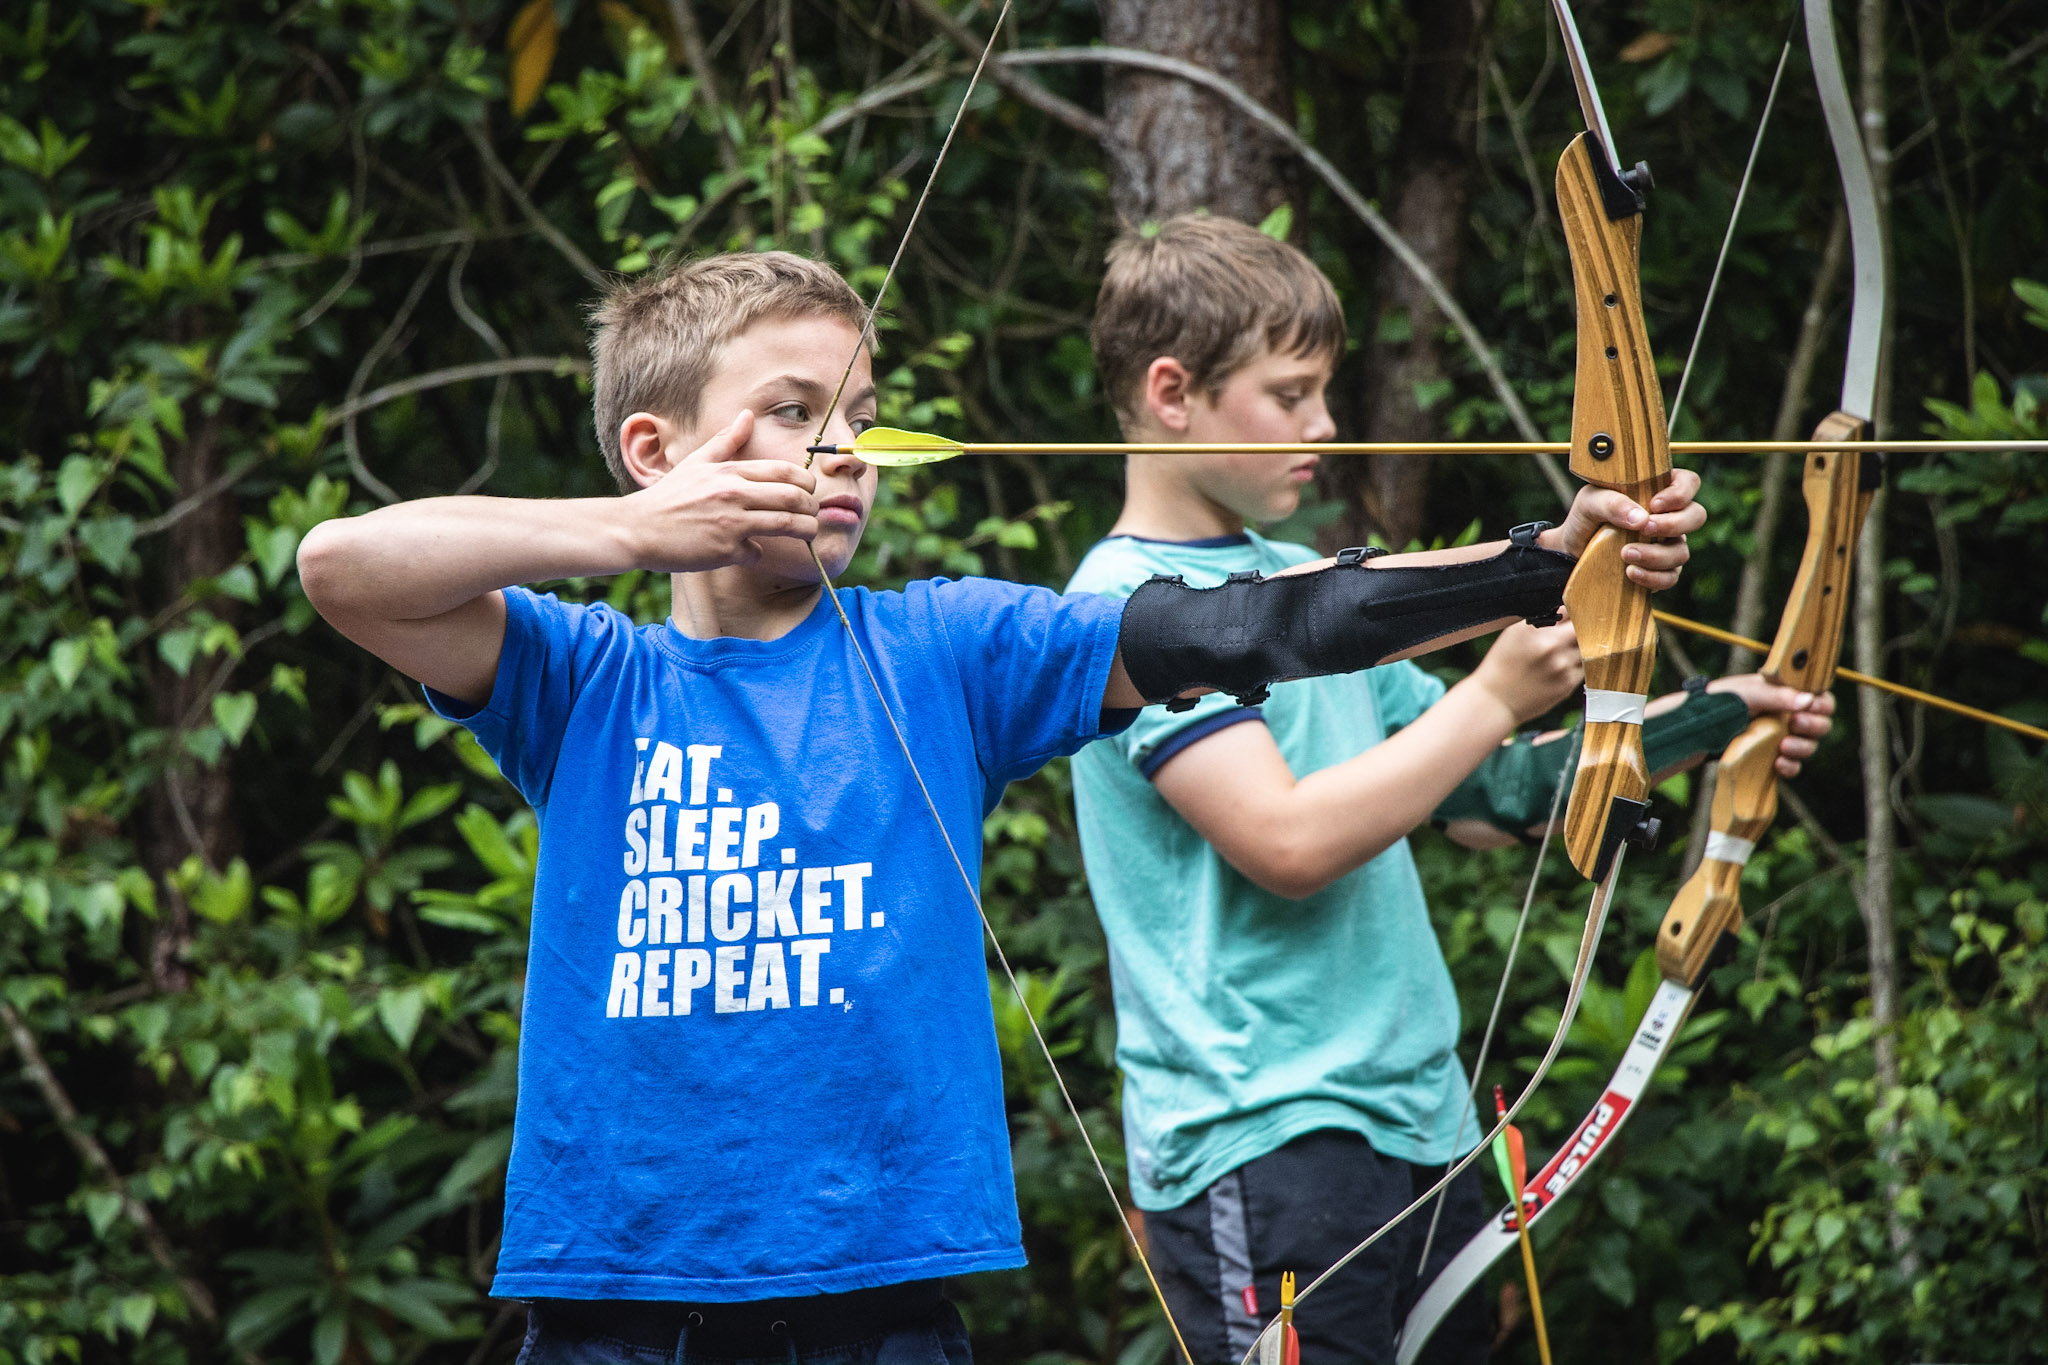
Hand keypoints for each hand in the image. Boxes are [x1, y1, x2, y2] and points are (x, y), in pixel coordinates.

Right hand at [620, 410, 820, 571]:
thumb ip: (725, 441)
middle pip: (793, 497)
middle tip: (813, 514)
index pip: (785, 471)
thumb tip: (747, 414)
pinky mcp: (724, 550)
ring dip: (804, 531)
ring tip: (807, 534)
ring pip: (785, 524)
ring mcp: (730, 522)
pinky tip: (752, 551)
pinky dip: (758, 553)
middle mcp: (733, 493)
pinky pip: (757, 552)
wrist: (636, 529)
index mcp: (729, 471)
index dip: (806, 482)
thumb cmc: (668, 497)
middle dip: (812, 507)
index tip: (808, 492)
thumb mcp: (696, 463)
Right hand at [1472, 619, 1583, 726]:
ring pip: (1587, 650)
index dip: (1576, 614)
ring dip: (1578, 648)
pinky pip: (1583, 668)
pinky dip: (1575, 665)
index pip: (1574, 614)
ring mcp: (1563, 669)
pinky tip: (1556, 668)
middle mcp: (1554, 649)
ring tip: (1557, 654)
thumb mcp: (1515, 633)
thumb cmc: (1502, 664)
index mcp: (1540, 633)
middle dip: (1580, 630)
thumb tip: (1567, 610)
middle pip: (1585, 631)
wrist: (1495, 700)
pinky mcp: (1568, 686)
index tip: (1573, 616)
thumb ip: (1543, 619)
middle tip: (1568, 634)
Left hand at [1538, 467, 1705, 589]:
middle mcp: (1669, 517)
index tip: (1654, 504)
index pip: (1689, 483)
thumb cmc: (1586, 518)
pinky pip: (1670, 577)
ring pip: (1682, 551)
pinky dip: (1653, 577)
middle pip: (1696, 517)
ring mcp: (1668, 545)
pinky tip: (1631, 572)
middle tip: (1644, 529)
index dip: (1680, 493)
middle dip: (1673, 525)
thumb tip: (1640, 518)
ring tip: (1625, 554)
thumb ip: (1612, 503)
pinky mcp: (1660, 571)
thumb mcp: (1590, 503)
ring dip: (1656, 555)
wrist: (1572, 550)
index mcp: (1658, 491)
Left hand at [1708, 674, 1837, 776]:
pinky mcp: (1772, 759)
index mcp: (1790, 696)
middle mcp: (1790, 717)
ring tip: (1783, 746)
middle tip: (1794, 724)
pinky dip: (1790, 767)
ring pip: (1809, 747)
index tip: (1811, 707)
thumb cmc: (1724, 700)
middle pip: (1822, 726)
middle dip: (1813, 726)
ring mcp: (1783, 739)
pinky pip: (1792, 767)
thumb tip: (1808, 701)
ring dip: (1802, 748)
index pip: (1822, 700)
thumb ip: (1778, 696)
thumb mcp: (1750, 692)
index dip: (1823, 705)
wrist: (1699, 727)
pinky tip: (1778, 763)